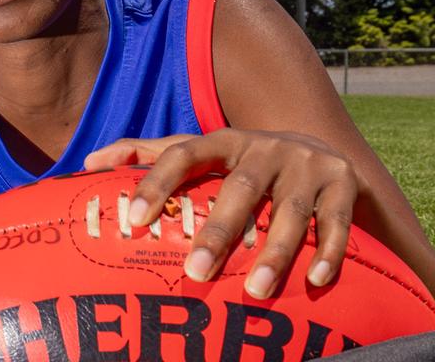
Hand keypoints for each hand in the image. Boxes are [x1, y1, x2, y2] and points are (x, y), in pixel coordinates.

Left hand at [84, 129, 359, 299]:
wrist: (325, 154)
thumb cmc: (245, 164)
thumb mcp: (202, 154)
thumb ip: (148, 155)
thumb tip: (90, 162)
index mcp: (225, 141)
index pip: (183, 153)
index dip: (156, 181)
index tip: (131, 218)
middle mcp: (266, 147)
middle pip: (241, 188)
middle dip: (218, 231)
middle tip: (195, 272)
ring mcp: (308, 165)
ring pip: (291, 211)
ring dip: (275, 252)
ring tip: (255, 291)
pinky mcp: (344, 184)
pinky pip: (337, 222)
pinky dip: (328, 251)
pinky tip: (313, 280)